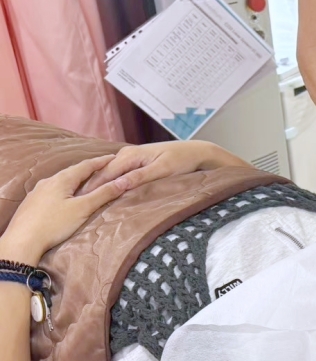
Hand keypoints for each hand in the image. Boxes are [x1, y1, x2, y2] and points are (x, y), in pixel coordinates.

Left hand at [1, 156, 130, 264]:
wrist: (22, 241)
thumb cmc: (54, 224)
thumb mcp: (83, 209)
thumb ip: (103, 194)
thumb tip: (123, 181)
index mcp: (62, 180)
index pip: (85, 166)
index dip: (101, 161)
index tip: (113, 157)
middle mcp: (48, 181)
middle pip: (72, 171)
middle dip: (88, 169)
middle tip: (102, 168)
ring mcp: (37, 192)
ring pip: (60, 180)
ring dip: (75, 179)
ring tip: (85, 181)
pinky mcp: (32, 202)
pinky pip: (52, 190)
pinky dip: (64, 188)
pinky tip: (64, 196)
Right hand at [77, 141, 243, 195]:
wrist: (195, 152)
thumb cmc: (181, 161)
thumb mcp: (162, 170)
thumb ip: (140, 177)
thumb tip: (118, 185)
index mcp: (129, 156)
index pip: (104, 175)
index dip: (92, 190)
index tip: (80, 205)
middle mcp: (125, 155)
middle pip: (102, 175)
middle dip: (90, 189)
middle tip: (76, 208)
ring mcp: (129, 159)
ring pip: (108, 175)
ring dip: (98, 188)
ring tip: (84, 205)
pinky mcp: (135, 164)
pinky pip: (117, 175)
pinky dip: (109, 185)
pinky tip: (103, 196)